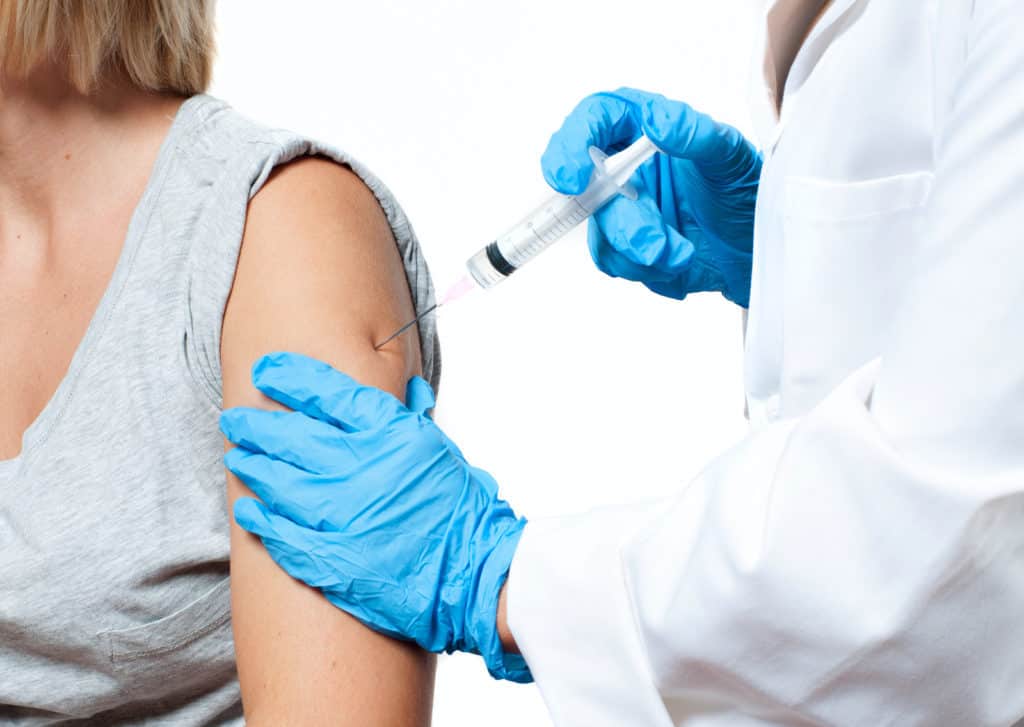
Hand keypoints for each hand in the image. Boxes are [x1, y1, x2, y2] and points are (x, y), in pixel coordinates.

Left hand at [220, 352, 531, 682]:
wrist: (474, 570)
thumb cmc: (459, 505)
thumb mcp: (435, 446)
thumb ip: (404, 417)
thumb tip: (393, 385)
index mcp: (390, 434)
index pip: (328, 393)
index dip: (290, 378)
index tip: (265, 370)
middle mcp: (361, 468)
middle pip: (291, 436)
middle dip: (255, 425)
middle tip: (234, 420)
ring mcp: (343, 515)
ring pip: (278, 483)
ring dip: (252, 468)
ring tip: (238, 459)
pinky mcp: (334, 558)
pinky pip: (283, 534)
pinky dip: (261, 520)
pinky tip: (248, 509)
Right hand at [542, 88, 760, 305]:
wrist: (754, 247)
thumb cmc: (745, 192)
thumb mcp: (731, 157)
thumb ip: (695, 134)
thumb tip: (658, 121)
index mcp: (643, 126)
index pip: (594, 119)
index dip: (571, 145)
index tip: (571, 178)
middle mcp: (625, 164)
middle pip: (589, 187)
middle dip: (621, 222)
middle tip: (654, 244)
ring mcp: (623, 207)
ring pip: (600, 230)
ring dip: (639, 249)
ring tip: (680, 252)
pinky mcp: (625, 244)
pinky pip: (614, 261)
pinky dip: (645, 268)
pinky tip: (676, 260)